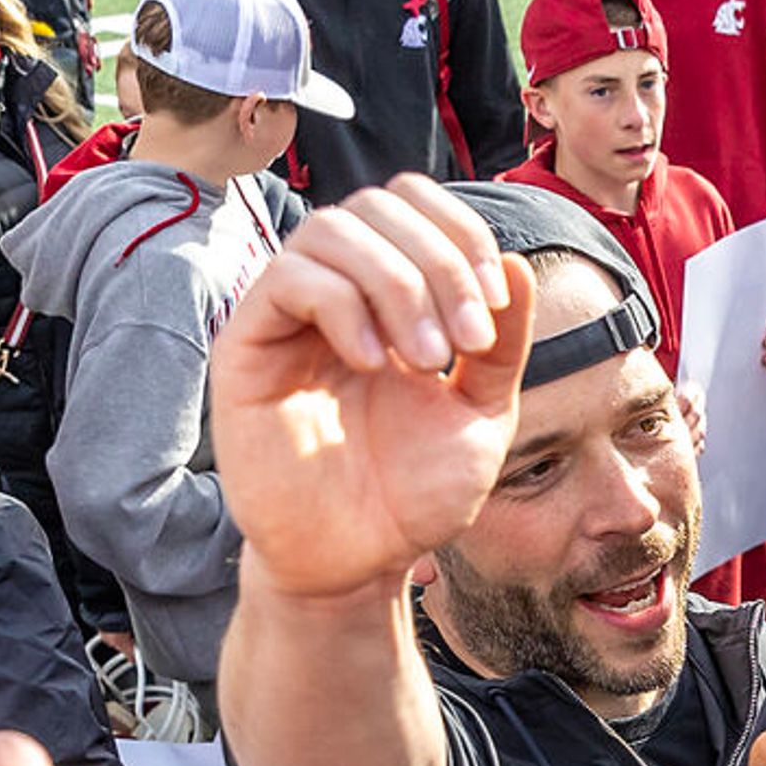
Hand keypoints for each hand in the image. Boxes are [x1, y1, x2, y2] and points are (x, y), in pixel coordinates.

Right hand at [210, 179, 526, 600]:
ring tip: (428, 361)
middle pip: (377, 204)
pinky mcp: (247, 346)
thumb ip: (502, 345)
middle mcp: (339, 292)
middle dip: (439, 263)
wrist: (360, 562)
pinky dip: (342, 305)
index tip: (496, 304)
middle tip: (467, 345)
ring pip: (332, 230)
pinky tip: (373, 362)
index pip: (414, 204)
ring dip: (396, 283)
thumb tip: (518, 262)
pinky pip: (288, 279)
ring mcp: (289, 314)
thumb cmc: (414, 494)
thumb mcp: (483, 414)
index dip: (461, 231)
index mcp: (393, 296)